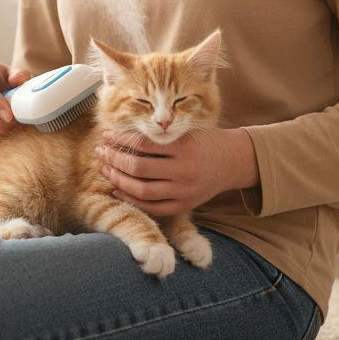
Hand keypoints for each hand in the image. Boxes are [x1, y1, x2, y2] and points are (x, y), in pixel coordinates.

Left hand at [96, 127, 260, 215]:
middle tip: (102, 152)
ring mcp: (185, 191)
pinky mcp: (186, 205)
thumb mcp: (186, 131)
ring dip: (119, 181)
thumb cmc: (206, 141)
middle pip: (139, 168)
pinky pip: (154, 208)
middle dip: (115, 160)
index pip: (143, 143)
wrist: (235, 160)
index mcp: (184, 146)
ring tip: (107, 170)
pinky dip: (133, 201)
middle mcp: (184, 170)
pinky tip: (119, 191)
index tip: (106, 135)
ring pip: (143, 191)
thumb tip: (120, 134)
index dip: (120, 140)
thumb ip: (159, 134)